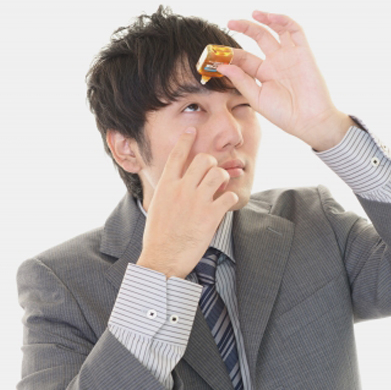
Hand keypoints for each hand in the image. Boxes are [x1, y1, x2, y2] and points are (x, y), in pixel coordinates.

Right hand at [136, 128, 238, 278]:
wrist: (162, 258)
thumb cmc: (158, 237)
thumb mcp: (158, 207)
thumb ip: (169, 192)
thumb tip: (177, 184)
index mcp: (166, 186)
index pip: (177, 155)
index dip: (186, 140)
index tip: (192, 130)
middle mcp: (182, 189)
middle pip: (203, 159)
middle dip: (212, 163)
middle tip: (214, 172)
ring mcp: (197, 201)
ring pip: (219, 174)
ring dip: (224, 178)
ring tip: (223, 187)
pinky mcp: (210, 215)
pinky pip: (229, 197)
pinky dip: (232, 198)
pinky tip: (229, 203)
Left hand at [217, 11, 352, 150]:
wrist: (309, 121)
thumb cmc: (284, 114)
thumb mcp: (257, 98)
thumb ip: (241, 81)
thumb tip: (222, 66)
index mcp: (263, 74)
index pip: (244, 58)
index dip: (230, 54)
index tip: (215, 53)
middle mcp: (276, 62)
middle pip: (259, 37)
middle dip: (245, 28)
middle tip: (230, 22)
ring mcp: (290, 56)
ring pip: (276, 30)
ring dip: (265, 19)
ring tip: (254, 13)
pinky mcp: (303, 53)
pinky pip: (295, 31)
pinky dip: (284, 21)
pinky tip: (271, 17)